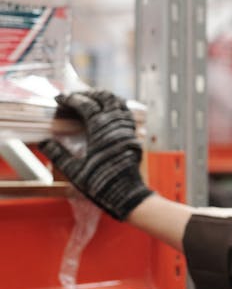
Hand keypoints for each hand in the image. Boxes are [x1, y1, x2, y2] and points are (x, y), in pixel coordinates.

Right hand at [39, 89, 152, 220]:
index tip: (58, 98)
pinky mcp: (132, 134)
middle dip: (86, 94)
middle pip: (103, 97)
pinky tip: (106, 112)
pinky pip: (125, 112)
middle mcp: (116, 124)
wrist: (127, 194)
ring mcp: (126, 128)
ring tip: (88, 100)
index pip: (85, 104)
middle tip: (72, 97)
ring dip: (102, 97)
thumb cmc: (100, 183)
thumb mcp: (74, 170)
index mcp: (101, 128)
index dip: (70, 99)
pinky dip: (115, 106)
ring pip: (117, 102)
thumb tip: (43, 141)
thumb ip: (57, 154)